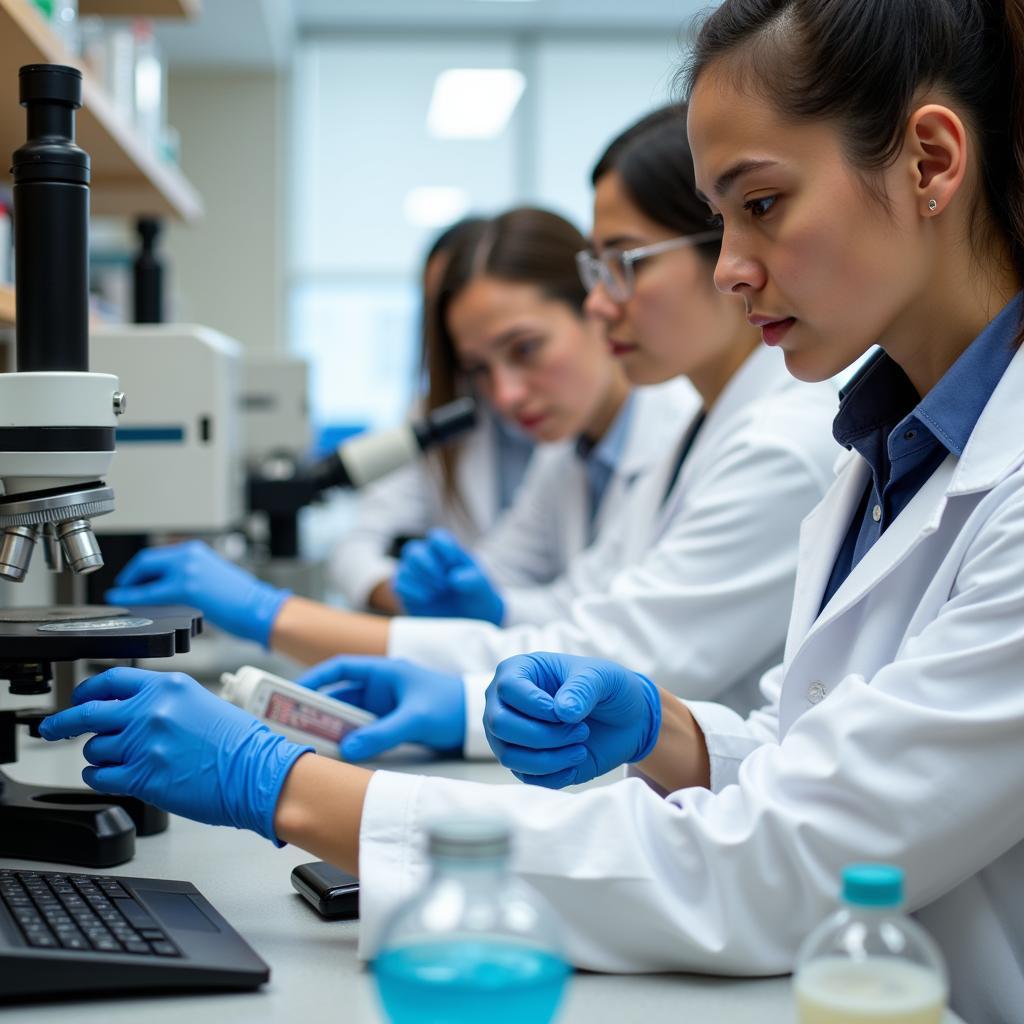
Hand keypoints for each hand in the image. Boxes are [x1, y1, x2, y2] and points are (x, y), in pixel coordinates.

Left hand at [39, 668, 311, 842]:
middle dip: (63, 722)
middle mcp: (151, 710)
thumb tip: (129, 711)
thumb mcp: (200, 702)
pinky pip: (99, 775)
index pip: (111, 680)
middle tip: (54, 728)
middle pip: (87, 712)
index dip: (87, 690)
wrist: (256, 772)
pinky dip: (98, 776)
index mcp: (168, 686)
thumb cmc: (239, 743)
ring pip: (93, 748)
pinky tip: (108, 775)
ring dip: (97, 754)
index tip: (78, 698)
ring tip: (113, 759)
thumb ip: (162, 702)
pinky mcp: (142, 776)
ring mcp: (144, 744)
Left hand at [106, 540, 289, 646]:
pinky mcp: (185, 588)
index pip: (159, 556)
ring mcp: (186, 570)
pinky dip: (134, 597)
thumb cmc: (243, 598)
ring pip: (146, 575)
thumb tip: (166, 584)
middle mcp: (190, 555)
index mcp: (196, 550)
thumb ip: (190, 574)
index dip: (140, 569)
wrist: (259, 607)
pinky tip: (126, 602)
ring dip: (130, 587)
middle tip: (121, 588)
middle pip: (147, 561)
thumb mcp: (213, 575)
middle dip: (130, 576)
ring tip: (121, 596)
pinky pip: (150, 593)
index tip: (131, 579)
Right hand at [296, 655, 464, 760]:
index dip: (316, 678)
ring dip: (332, 727)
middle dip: (317, 709)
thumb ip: (382, 734)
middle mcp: (381, 686)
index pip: (342, 668)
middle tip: (291, 725)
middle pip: (341, 695)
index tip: (293, 693)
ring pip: (350, 715)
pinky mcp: (390, 723)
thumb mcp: (415, 719)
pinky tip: (336, 753)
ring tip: (307, 742)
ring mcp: (385, 705)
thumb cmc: (449, 706)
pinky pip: (362, 729)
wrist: (476, 719)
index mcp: (385, 671)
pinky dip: (348, 739)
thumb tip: (347, 750)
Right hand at [393, 529, 504, 624]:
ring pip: (405, 567)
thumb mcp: (481, 587)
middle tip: (443, 584)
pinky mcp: (407, 592)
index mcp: (448, 551)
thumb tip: (454, 578)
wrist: (468, 622)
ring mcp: (416, 576)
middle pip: (414, 550)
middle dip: (427, 566)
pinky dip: (411, 591)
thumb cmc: (476, 598)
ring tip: (437, 593)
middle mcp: (429, 560)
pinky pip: (399, 584)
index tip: (453, 563)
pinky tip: (426, 598)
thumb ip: (473, 579)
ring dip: (421, 580)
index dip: (443, 547)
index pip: (437, 538)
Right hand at [484, 652, 660, 788]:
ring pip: (508, 755)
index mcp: (519, 671)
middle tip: (581, 731)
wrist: (625, 720)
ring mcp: (511, 735)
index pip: (507, 689)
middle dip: (543, 734)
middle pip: (499, 724)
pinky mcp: (525, 762)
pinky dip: (553, 775)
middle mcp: (505, 703)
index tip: (569, 713)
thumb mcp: (602, 677)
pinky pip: (525, 777)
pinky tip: (576, 762)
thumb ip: (582, 688)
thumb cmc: (607, 688)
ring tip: (581, 748)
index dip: (536, 705)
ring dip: (550, 758)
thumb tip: (562, 712)